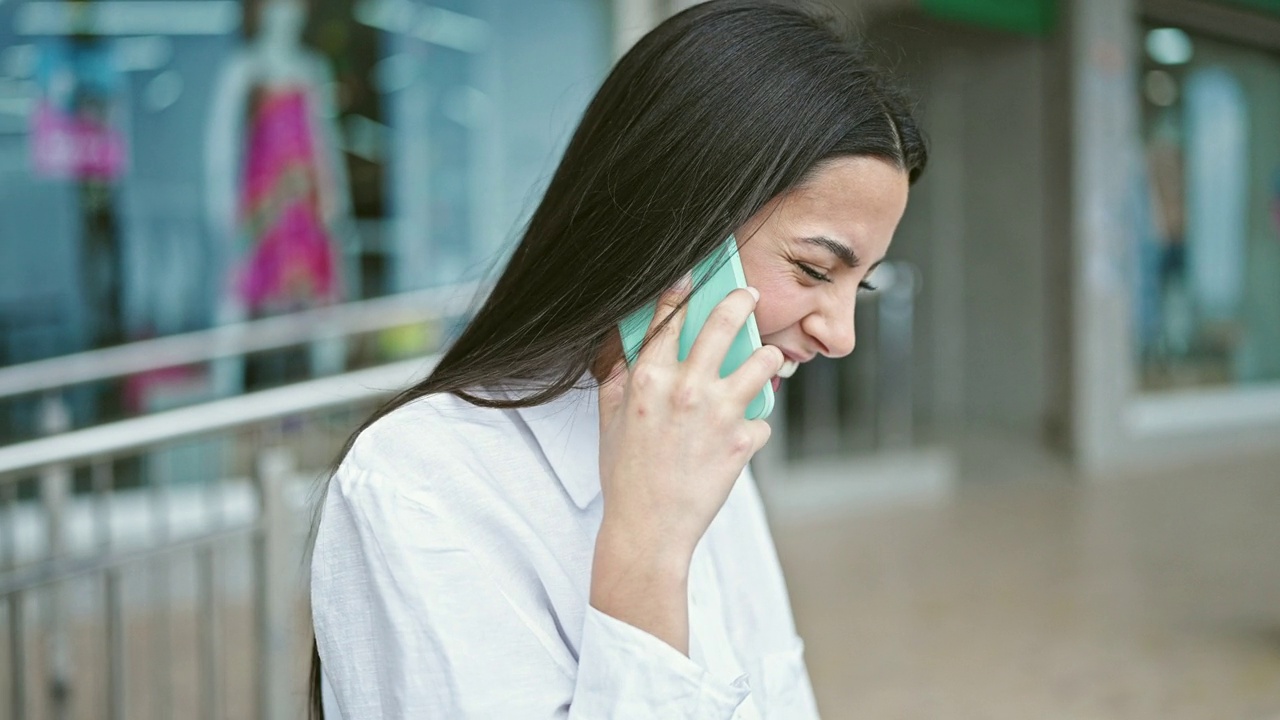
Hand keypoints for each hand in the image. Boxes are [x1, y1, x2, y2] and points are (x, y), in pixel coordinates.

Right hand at [595, 277, 783, 564]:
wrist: (648, 528)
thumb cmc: (625, 475)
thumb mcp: (610, 420)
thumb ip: (621, 379)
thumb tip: (631, 351)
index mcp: (648, 377)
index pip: (669, 316)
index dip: (682, 290)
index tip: (693, 276)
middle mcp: (686, 386)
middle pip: (723, 322)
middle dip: (740, 301)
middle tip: (748, 295)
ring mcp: (719, 412)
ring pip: (763, 362)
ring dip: (767, 360)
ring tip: (766, 361)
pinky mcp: (744, 440)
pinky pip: (763, 418)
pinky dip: (755, 425)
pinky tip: (741, 436)